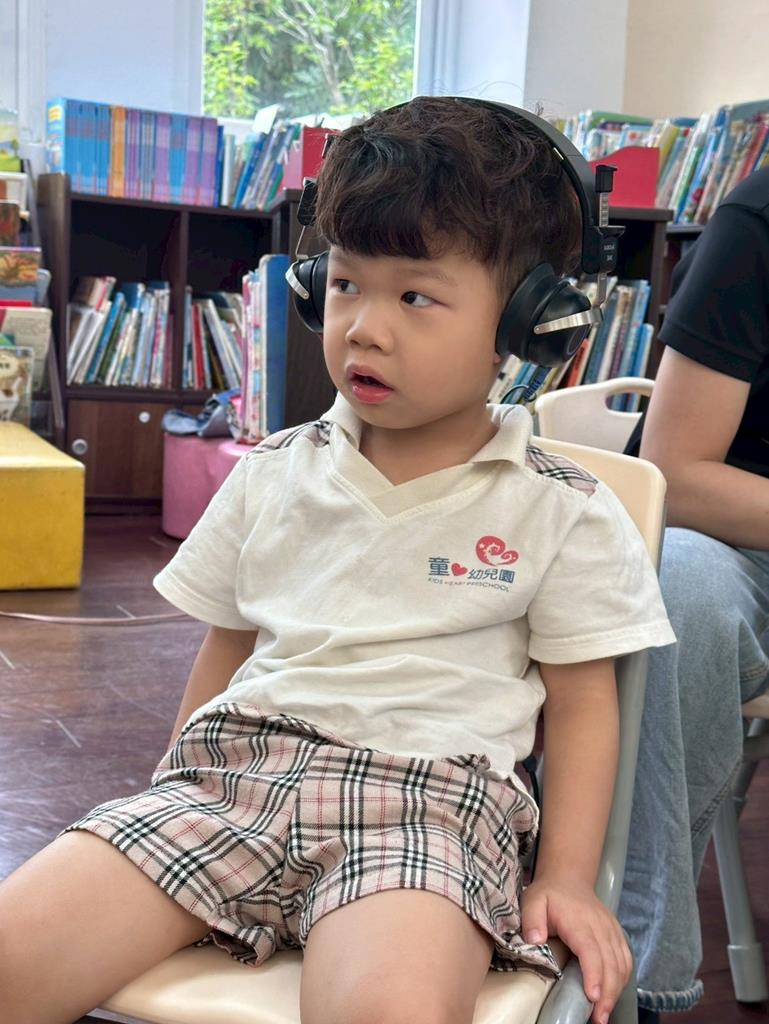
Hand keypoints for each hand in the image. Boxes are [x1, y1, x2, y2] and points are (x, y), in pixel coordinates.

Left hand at [520, 877, 631, 1023]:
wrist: (569, 878)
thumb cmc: (549, 894)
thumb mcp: (533, 900)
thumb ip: (532, 920)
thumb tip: (535, 941)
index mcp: (579, 921)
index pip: (591, 950)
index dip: (594, 974)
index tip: (593, 997)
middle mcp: (600, 927)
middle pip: (610, 963)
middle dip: (607, 994)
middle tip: (598, 1019)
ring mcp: (612, 931)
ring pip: (621, 964)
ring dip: (616, 991)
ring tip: (604, 1014)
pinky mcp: (617, 936)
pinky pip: (626, 960)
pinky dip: (622, 980)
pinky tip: (613, 995)